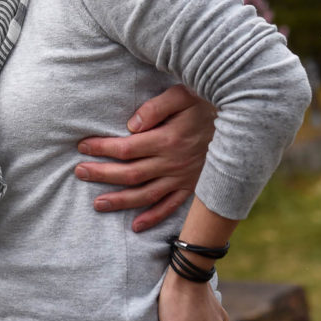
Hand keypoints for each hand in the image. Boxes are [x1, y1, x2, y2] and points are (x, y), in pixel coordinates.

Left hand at [74, 85, 215, 230]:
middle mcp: (173, 163)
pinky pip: (170, 207)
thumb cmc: (205, 101)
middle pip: (130, 174)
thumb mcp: (182, 94)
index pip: (126, 148)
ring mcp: (183, 178)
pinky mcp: (192, 186)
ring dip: (120, 201)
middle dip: (102, 175)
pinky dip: (153, 218)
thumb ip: (155, 109)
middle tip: (79, 173)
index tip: (82, 147)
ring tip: (97, 204)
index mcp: (168, 139)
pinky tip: (136, 225)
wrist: (241, 121)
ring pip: (146, 195)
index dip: (102, 149)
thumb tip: (130, 126)